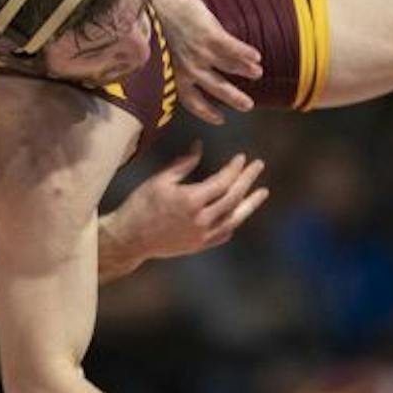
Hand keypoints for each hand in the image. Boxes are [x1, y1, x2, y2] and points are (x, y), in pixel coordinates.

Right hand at [109, 142, 267, 261]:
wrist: (130, 238)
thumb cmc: (141, 205)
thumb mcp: (160, 180)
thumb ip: (183, 164)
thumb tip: (199, 146)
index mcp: (191, 200)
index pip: (222, 181)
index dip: (234, 168)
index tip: (241, 157)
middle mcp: (202, 219)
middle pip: (233, 198)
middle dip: (248, 180)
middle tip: (258, 166)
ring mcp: (203, 235)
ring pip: (234, 218)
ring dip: (250, 204)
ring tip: (262, 192)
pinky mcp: (199, 246)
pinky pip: (224, 234)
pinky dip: (233, 222)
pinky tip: (238, 213)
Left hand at [151, 0, 263, 124]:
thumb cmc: (158, 23)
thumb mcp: (162, 52)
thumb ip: (175, 65)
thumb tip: (184, 73)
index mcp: (175, 73)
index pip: (191, 100)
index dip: (206, 112)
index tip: (220, 120)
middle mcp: (189, 67)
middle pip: (216, 88)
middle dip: (234, 98)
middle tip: (248, 106)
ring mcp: (201, 51)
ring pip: (229, 67)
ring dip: (245, 70)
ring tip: (258, 72)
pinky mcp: (211, 35)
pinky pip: (233, 48)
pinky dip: (246, 53)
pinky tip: (257, 56)